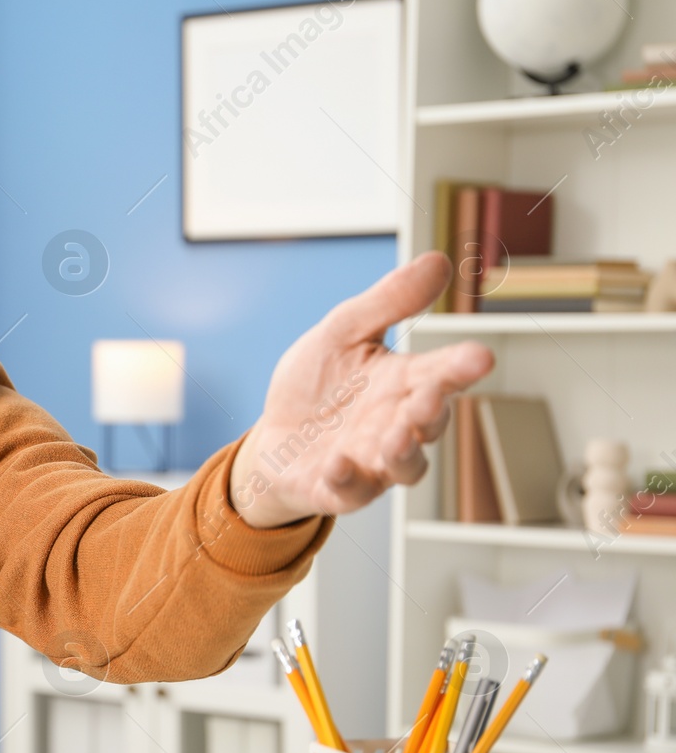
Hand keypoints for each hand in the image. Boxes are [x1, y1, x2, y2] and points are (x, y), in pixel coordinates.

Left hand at [230, 252, 493, 527]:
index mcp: (402, 384)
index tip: (480, 356)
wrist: (272, 439)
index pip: (441, 374)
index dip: (461, 367)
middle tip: (431, 396)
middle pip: (428, 423)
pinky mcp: (336, 488)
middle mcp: (395, 426)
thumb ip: (388, 303)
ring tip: (396, 436)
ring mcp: (370, 462)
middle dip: (433, 411)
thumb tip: (439, 261)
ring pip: (403, 465)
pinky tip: (338, 462)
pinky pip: (348, 491)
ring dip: (403, 452)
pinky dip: (347, 480)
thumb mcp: (343, 332)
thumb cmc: (315, 386)